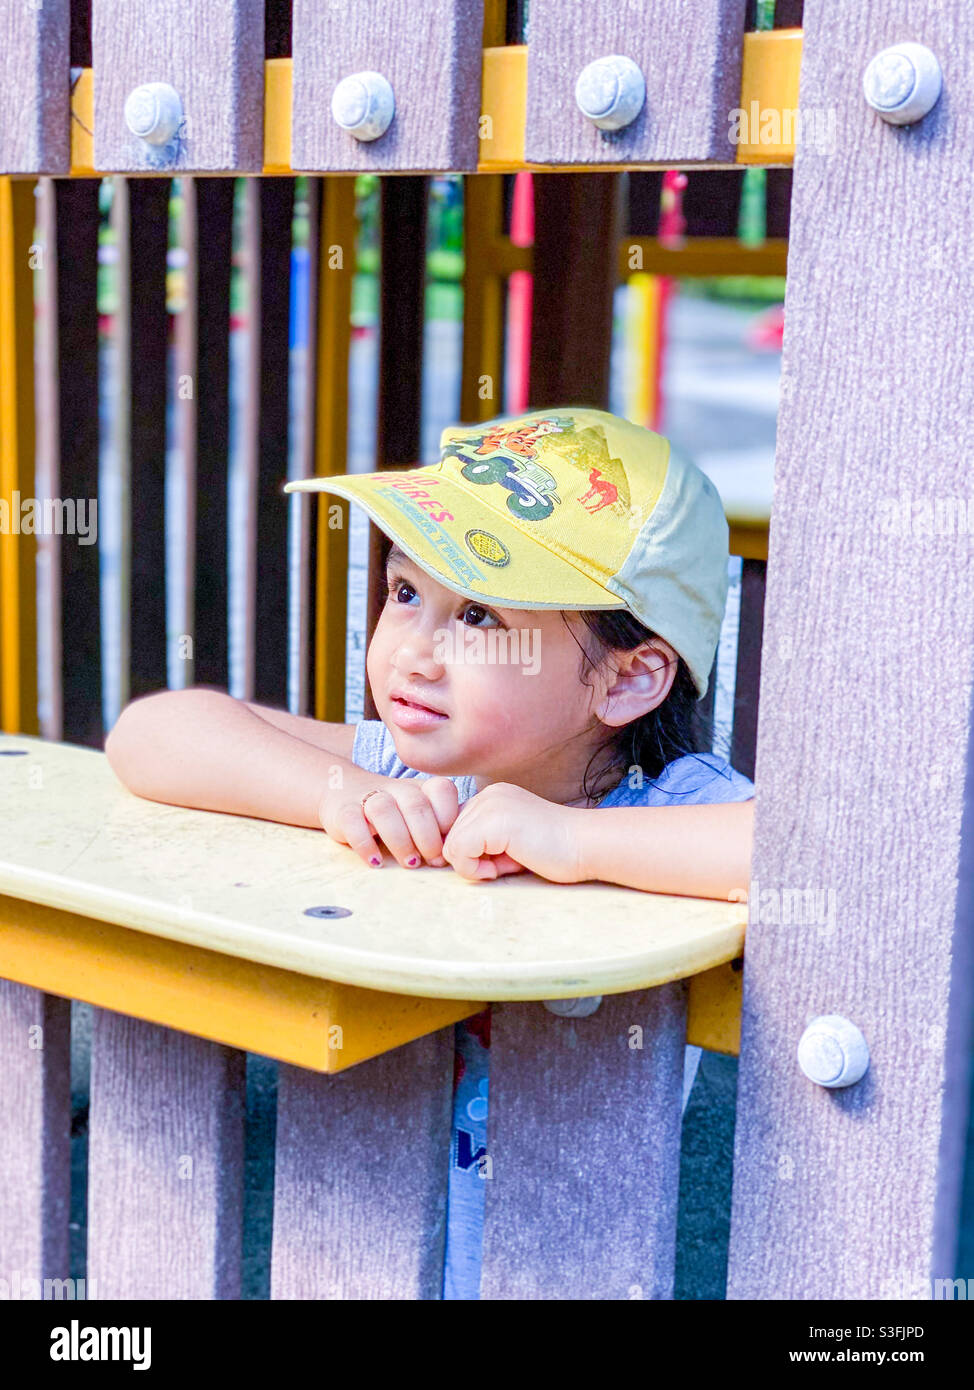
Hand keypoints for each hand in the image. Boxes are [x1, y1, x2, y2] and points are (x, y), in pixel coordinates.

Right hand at [318, 776, 460, 868]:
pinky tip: (375, 861)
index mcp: (420, 788)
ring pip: (384, 810)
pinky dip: (365, 845)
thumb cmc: (394, 814)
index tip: (447, 844)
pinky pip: (353, 823)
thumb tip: (452, 855)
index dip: (448, 818)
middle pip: (415, 804)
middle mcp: (397, 789)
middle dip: (427, 837)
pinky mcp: (344, 811)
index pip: (442, 790)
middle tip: (431, 860)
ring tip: (409, 863)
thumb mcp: (418, 817)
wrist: (343, 790)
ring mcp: (368, 797)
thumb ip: (437, 830)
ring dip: (400, 841)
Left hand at [440, 782, 586, 883]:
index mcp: (493, 797)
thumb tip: (446, 859)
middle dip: (472, 860)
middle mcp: (488, 795)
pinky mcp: (494, 822)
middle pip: (449, 838)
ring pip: (450, 846)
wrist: (587, 846)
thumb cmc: (556, 851)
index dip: (470, 854)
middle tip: (506, 865)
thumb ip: (483, 844)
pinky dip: (474, 869)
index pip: (457, 829)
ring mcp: (490, 805)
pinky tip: (501, 869)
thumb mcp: (510, 843)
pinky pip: (459, 852)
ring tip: (505, 866)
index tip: (494, 864)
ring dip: (474, 866)